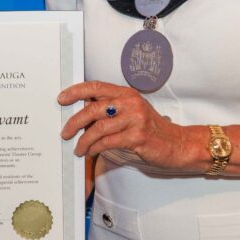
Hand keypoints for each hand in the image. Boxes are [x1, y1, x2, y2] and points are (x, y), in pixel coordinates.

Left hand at [58, 81, 186, 168]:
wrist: (178, 144)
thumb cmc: (152, 129)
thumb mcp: (132, 112)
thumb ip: (111, 109)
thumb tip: (83, 112)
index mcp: (126, 94)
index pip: (96, 86)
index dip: (76, 91)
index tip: (61, 98)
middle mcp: (130, 103)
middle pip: (93, 108)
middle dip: (74, 121)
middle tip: (65, 132)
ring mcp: (135, 119)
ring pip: (99, 128)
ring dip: (84, 140)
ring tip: (78, 148)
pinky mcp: (138, 137)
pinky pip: (108, 142)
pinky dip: (95, 148)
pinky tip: (90, 152)